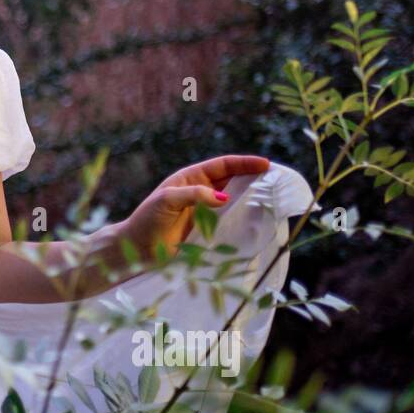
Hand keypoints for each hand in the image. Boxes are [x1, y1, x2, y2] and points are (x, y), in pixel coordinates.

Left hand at [120, 155, 270, 260]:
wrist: (137, 248)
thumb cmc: (147, 220)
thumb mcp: (167, 200)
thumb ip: (194, 195)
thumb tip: (223, 198)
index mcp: (191, 178)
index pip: (223, 166)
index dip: (244, 163)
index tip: (265, 164)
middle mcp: (202, 192)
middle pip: (233, 181)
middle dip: (254, 178)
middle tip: (277, 181)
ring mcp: (207, 212)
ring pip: (235, 201)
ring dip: (252, 199)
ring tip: (273, 198)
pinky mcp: (209, 231)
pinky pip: (231, 222)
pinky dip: (244, 220)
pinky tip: (257, 221)